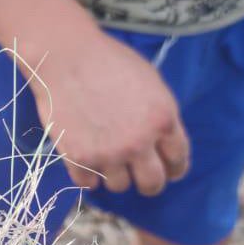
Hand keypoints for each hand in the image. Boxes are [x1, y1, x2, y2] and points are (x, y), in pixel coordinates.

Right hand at [35, 27, 189, 195]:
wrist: (65, 57)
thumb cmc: (108, 61)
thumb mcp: (150, 82)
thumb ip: (160, 115)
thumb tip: (161, 142)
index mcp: (162, 120)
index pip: (179, 159)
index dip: (175, 168)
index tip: (169, 171)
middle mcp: (138, 142)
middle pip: (152, 183)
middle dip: (150, 184)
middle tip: (141, 178)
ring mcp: (108, 153)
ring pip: (120, 187)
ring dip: (116, 176)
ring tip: (107, 161)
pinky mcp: (78, 159)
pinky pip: (88, 184)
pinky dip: (88, 176)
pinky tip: (87, 162)